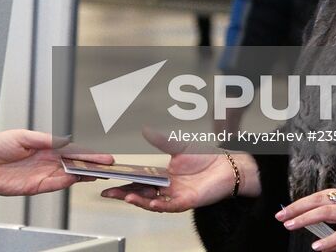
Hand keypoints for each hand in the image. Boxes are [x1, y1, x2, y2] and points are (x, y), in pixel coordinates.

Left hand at [0, 130, 113, 196]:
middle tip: (108, 165)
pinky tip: (78, 179)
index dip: (88, 153)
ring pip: (69, 175)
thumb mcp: (23, 136)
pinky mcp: (36, 186)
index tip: (102, 155)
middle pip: (74, 163)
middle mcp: (47, 160)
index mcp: (45, 146)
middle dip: (91, 164)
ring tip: (99, 173)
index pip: (72, 150)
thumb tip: (64, 139)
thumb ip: (45, 140)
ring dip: (83, 174)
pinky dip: (68, 182)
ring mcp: (43, 174)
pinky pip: (56, 185)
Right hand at [100, 130, 251, 212]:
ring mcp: (176, 195)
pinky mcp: (187, 201)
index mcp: (162, 176)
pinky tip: (149, 202)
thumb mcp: (178, 146)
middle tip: (108, 193)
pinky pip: (170, 206)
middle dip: (124, 194)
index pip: (138, 181)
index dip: (124, 182)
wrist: (226, 165)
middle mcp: (167, 188)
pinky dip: (158, 205)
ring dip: (139, 200)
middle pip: (141, 193)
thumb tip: (145, 129)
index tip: (109, 180)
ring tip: (126, 197)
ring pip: (152, 202)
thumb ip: (160, 140)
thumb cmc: (206, 157)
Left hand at [277, 187, 335, 249]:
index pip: (321, 195)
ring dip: (305, 219)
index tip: (288, 208)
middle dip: (297, 207)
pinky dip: (328, 240)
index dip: (303, 201)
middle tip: (281, 215)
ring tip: (290, 226)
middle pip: (318, 201)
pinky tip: (317, 245)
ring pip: (325, 213)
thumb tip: (330, 237)